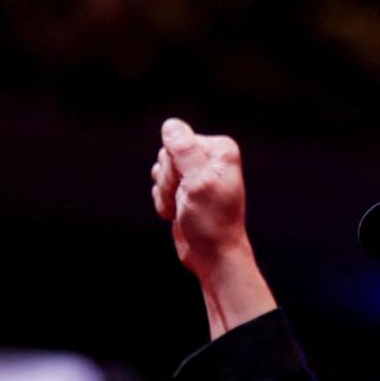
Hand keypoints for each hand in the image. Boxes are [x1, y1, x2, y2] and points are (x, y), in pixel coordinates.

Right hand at [150, 117, 275, 336]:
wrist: (213, 256)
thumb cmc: (211, 223)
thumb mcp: (198, 184)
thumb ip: (184, 152)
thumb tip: (171, 125)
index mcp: (220, 150)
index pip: (177, 142)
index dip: (175, 168)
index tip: (190, 188)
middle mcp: (209, 158)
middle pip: (166, 156)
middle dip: (169, 183)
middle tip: (186, 201)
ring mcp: (196, 174)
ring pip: (160, 172)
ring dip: (165, 195)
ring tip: (183, 209)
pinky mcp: (185, 190)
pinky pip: (159, 186)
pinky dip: (163, 202)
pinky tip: (178, 214)